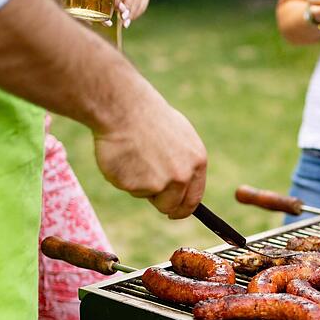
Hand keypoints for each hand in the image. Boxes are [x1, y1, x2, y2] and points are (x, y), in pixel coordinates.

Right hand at [94, 97, 207, 218]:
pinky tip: (123, 155)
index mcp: (197, 163)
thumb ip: (186, 163)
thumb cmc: (150, 117)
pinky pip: (128, 188)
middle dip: (159, 201)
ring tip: (134, 155)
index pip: (194, 199)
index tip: (174, 212)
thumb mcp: (181, 138)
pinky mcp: (135, 185)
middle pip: (170, 206)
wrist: (124, 107)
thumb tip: (186, 183)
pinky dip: (123, 176)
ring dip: (139, 183)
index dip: (182, 209)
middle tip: (147, 183)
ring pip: (146, 196)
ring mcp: (159, 183)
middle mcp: (182, 176)